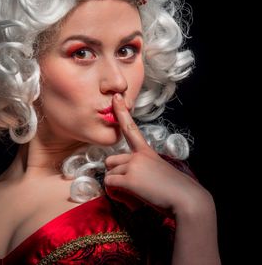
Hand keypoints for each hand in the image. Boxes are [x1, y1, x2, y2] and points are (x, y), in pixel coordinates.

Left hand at [104, 93, 207, 214]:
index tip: (115, 97)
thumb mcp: (160, 173)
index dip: (121, 112)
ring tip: (136, 194)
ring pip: (110, 174)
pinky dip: (116, 194)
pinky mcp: (129, 178)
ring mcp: (133, 165)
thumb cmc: (177, 191)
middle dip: (116, 174)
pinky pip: (110, 184)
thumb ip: (144, 170)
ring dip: (118, 186)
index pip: (131, 128)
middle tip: (132, 187)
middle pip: (111, 161)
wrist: (188, 200)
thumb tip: (133, 179)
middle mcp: (138, 155)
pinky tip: (131, 199)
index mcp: (147, 152)